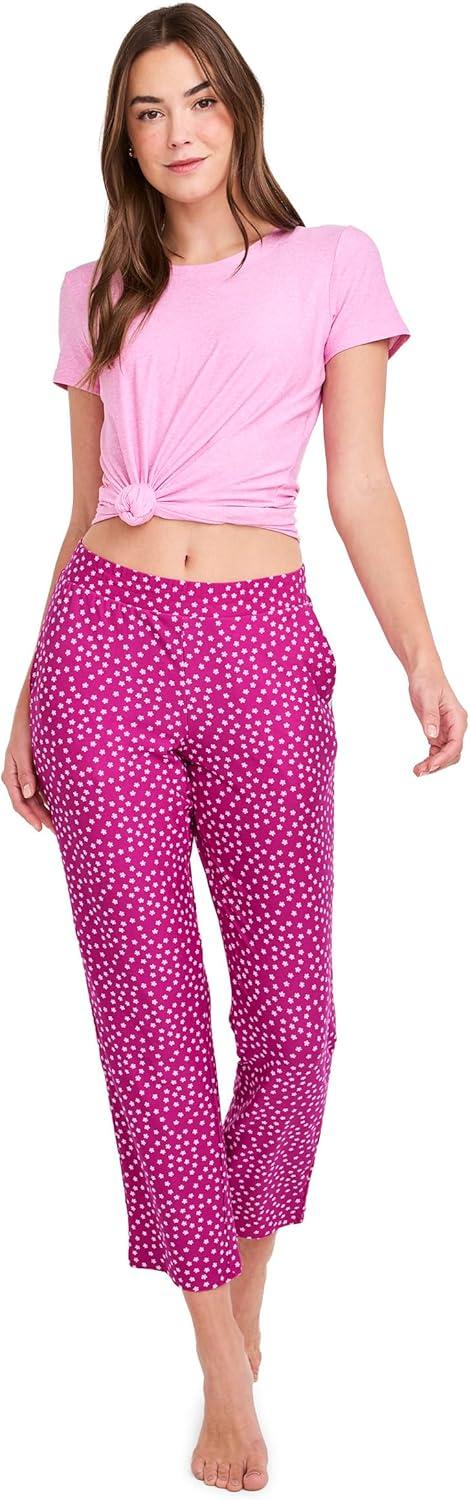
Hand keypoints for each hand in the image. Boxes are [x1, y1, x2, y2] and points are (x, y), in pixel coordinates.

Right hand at [2, 697, 55, 831]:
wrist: (29, 713)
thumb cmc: (24, 730)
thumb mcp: (23, 751)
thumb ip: (26, 772)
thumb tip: (30, 793)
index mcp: (10, 776)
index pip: (20, 803)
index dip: (30, 817)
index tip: (42, 827)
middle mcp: (18, 778)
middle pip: (30, 804)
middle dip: (42, 818)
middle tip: (57, 830)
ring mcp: (26, 775)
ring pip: (36, 798)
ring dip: (46, 810)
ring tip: (60, 823)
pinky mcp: (35, 770)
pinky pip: (42, 789)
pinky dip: (50, 798)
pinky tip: (61, 805)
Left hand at [408, 663, 467, 775]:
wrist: (423, 673)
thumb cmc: (427, 681)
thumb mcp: (427, 697)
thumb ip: (431, 716)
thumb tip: (432, 735)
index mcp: (458, 719)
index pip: (455, 744)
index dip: (443, 758)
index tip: (430, 765)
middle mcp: (455, 727)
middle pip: (452, 754)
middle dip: (439, 765)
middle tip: (421, 771)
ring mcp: (447, 730)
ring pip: (445, 755)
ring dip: (434, 765)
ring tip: (418, 771)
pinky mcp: (438, 731)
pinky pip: (438, 751)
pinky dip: (430, 759)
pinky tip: (420, 765)